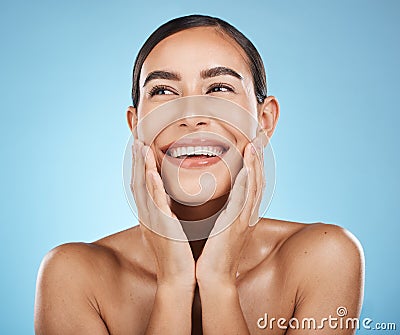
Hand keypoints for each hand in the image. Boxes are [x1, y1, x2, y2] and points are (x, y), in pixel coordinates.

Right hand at [131, 140, 195, 288]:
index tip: (141, 148)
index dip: (140, 166)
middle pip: (138, 183)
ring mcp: (152, 221)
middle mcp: (147, 216)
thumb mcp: (168, 228)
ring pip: (144, 189)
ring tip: (141, 147)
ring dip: (142, 167)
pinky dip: (152, 187)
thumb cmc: (176, 254)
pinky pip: (155, 203)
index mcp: (150, 215)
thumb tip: (167, 202)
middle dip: (137, 161)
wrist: (178, 277)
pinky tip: (150, 172)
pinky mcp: (162, 227)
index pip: (142, 186)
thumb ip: (165, 213)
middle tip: (137, 140)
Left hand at [196, 134, 264, 285]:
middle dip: (259, 158)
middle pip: (258, 180)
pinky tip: (246, 168)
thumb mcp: (223, 228)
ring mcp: (243, 219)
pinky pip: (243, 199)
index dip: (255, 163)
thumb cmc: (215, 253)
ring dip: (255, 165)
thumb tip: (223, 200)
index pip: (253, 183)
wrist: (214, 276)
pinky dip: (246, 182)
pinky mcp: (235, 225)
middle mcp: (247, 214)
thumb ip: (226, 212)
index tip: (254, 145)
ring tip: (254, 145)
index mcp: (243, 213)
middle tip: (259, 137)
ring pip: (253, 186)